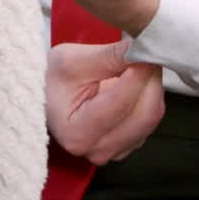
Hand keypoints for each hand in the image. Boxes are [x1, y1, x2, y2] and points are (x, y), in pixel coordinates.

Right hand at [46, 40, 166, 164]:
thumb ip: (110, 56)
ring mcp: (114, 151)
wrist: (47, 94)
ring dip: (151, 87)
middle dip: (150, 80)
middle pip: (144, 115)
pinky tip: (136, 83)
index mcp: (77, 134)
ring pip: (151, 117)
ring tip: (137, 65)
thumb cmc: (52, 78)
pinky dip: (149, 98)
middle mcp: (97, 150)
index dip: (138, 74)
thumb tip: (144, 48)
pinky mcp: (128, 146)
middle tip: (147, 53)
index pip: (121, 103)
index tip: (143, 51)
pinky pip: (151, 121)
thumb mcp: (73, 59)